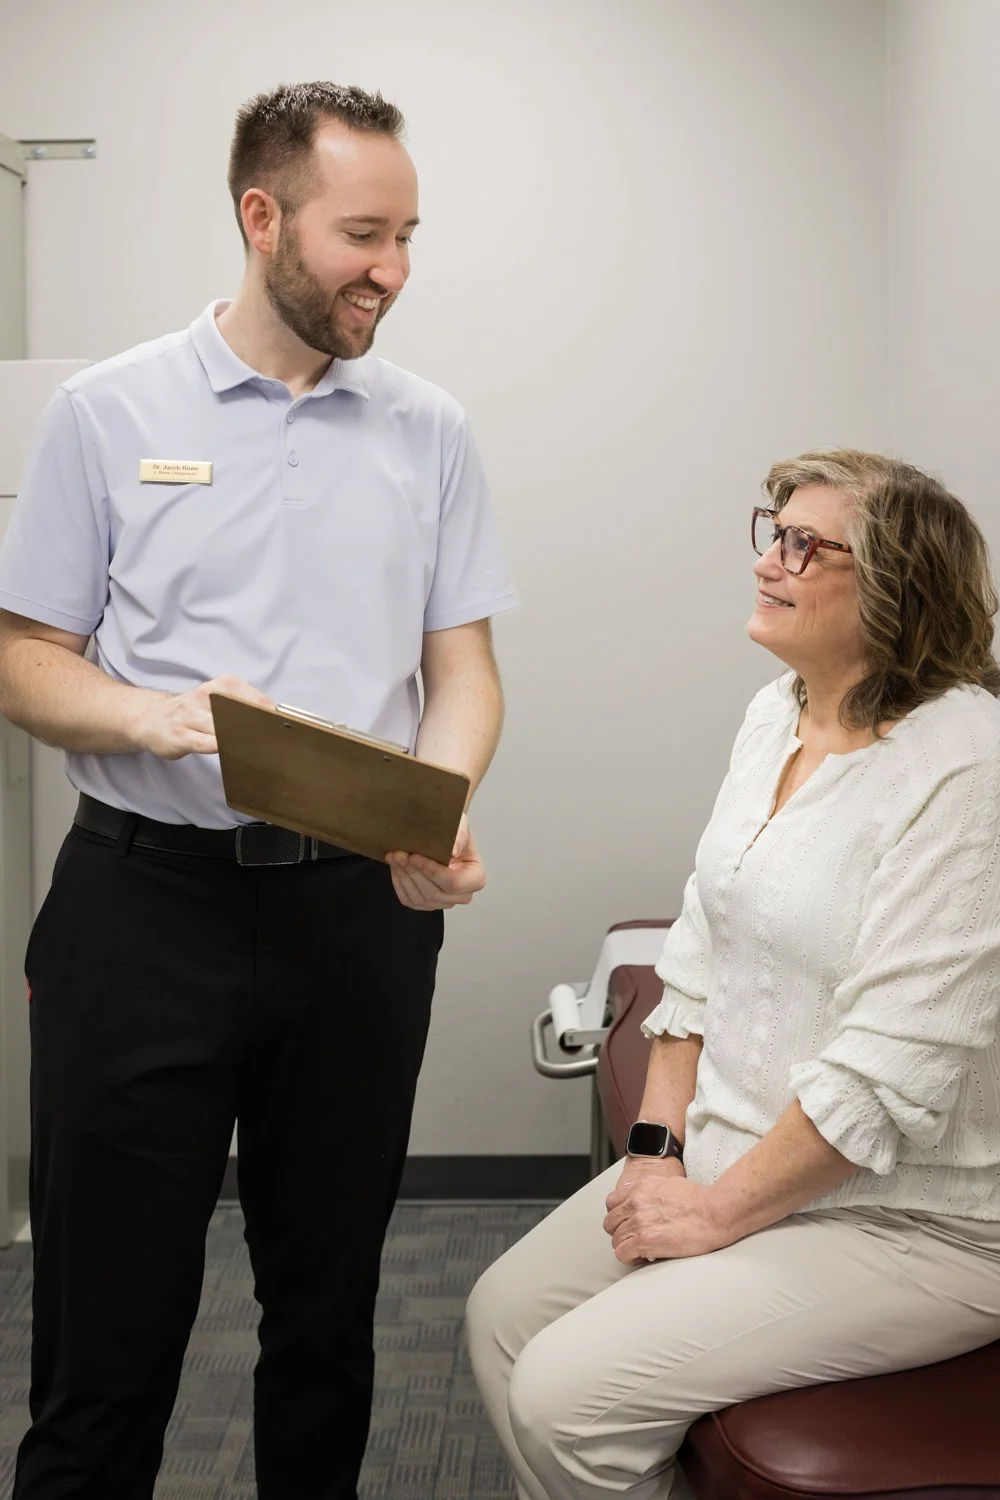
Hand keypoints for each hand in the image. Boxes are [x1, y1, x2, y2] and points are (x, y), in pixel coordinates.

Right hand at [132, 675, 272, 759]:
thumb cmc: (192, 712)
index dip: (273, 718)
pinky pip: (207, 743)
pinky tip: (231, 753)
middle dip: (260, 729)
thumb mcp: (219, 701)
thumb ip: (245, 708)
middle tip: (275, 742)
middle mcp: (207, 696)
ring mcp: (192, 715)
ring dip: (242, 740)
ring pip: (225, 729)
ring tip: (256, 750)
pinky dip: (222, 748)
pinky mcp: (181, 736)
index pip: (257, 700)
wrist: (150, 719)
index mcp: (223, 685)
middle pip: (244, 714)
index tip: (286, 731)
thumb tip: (278, 720)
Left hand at [386, 813, 485, 910]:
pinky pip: (409, 900)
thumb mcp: (460, 826)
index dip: (431, 871)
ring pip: (420, 898)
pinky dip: (399, 884)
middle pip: (434, 893)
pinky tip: (396, 867)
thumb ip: (459, 836)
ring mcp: (444, 903)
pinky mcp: (427, 904)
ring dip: (403, 877)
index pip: (453, 883)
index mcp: (476, 878)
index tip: (414, 856)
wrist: (444, 839)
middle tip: (398, 853)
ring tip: (395, 857)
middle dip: (413, 872)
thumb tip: (452, 851)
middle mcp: (463, 895)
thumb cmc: (454, 833)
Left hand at [603, 1157, 727, 1263]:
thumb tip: (642, 1198)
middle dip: (621, 1232)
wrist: (714, 1212)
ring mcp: (639, 1221)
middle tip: (633, 1239)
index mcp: (640, 1187)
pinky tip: (642, 1257)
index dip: (619, 1216)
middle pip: (611, 1222)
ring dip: (626, 1246)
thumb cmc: (699, 1200)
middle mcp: (635, 1202)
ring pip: (615, 1239)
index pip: (612, 1203)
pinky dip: (630, 1258)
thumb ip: (650, 1189)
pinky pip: (622, 1253)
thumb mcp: (668, 1183)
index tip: (627, 1223)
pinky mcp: (645, 1240)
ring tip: (640, 1250)